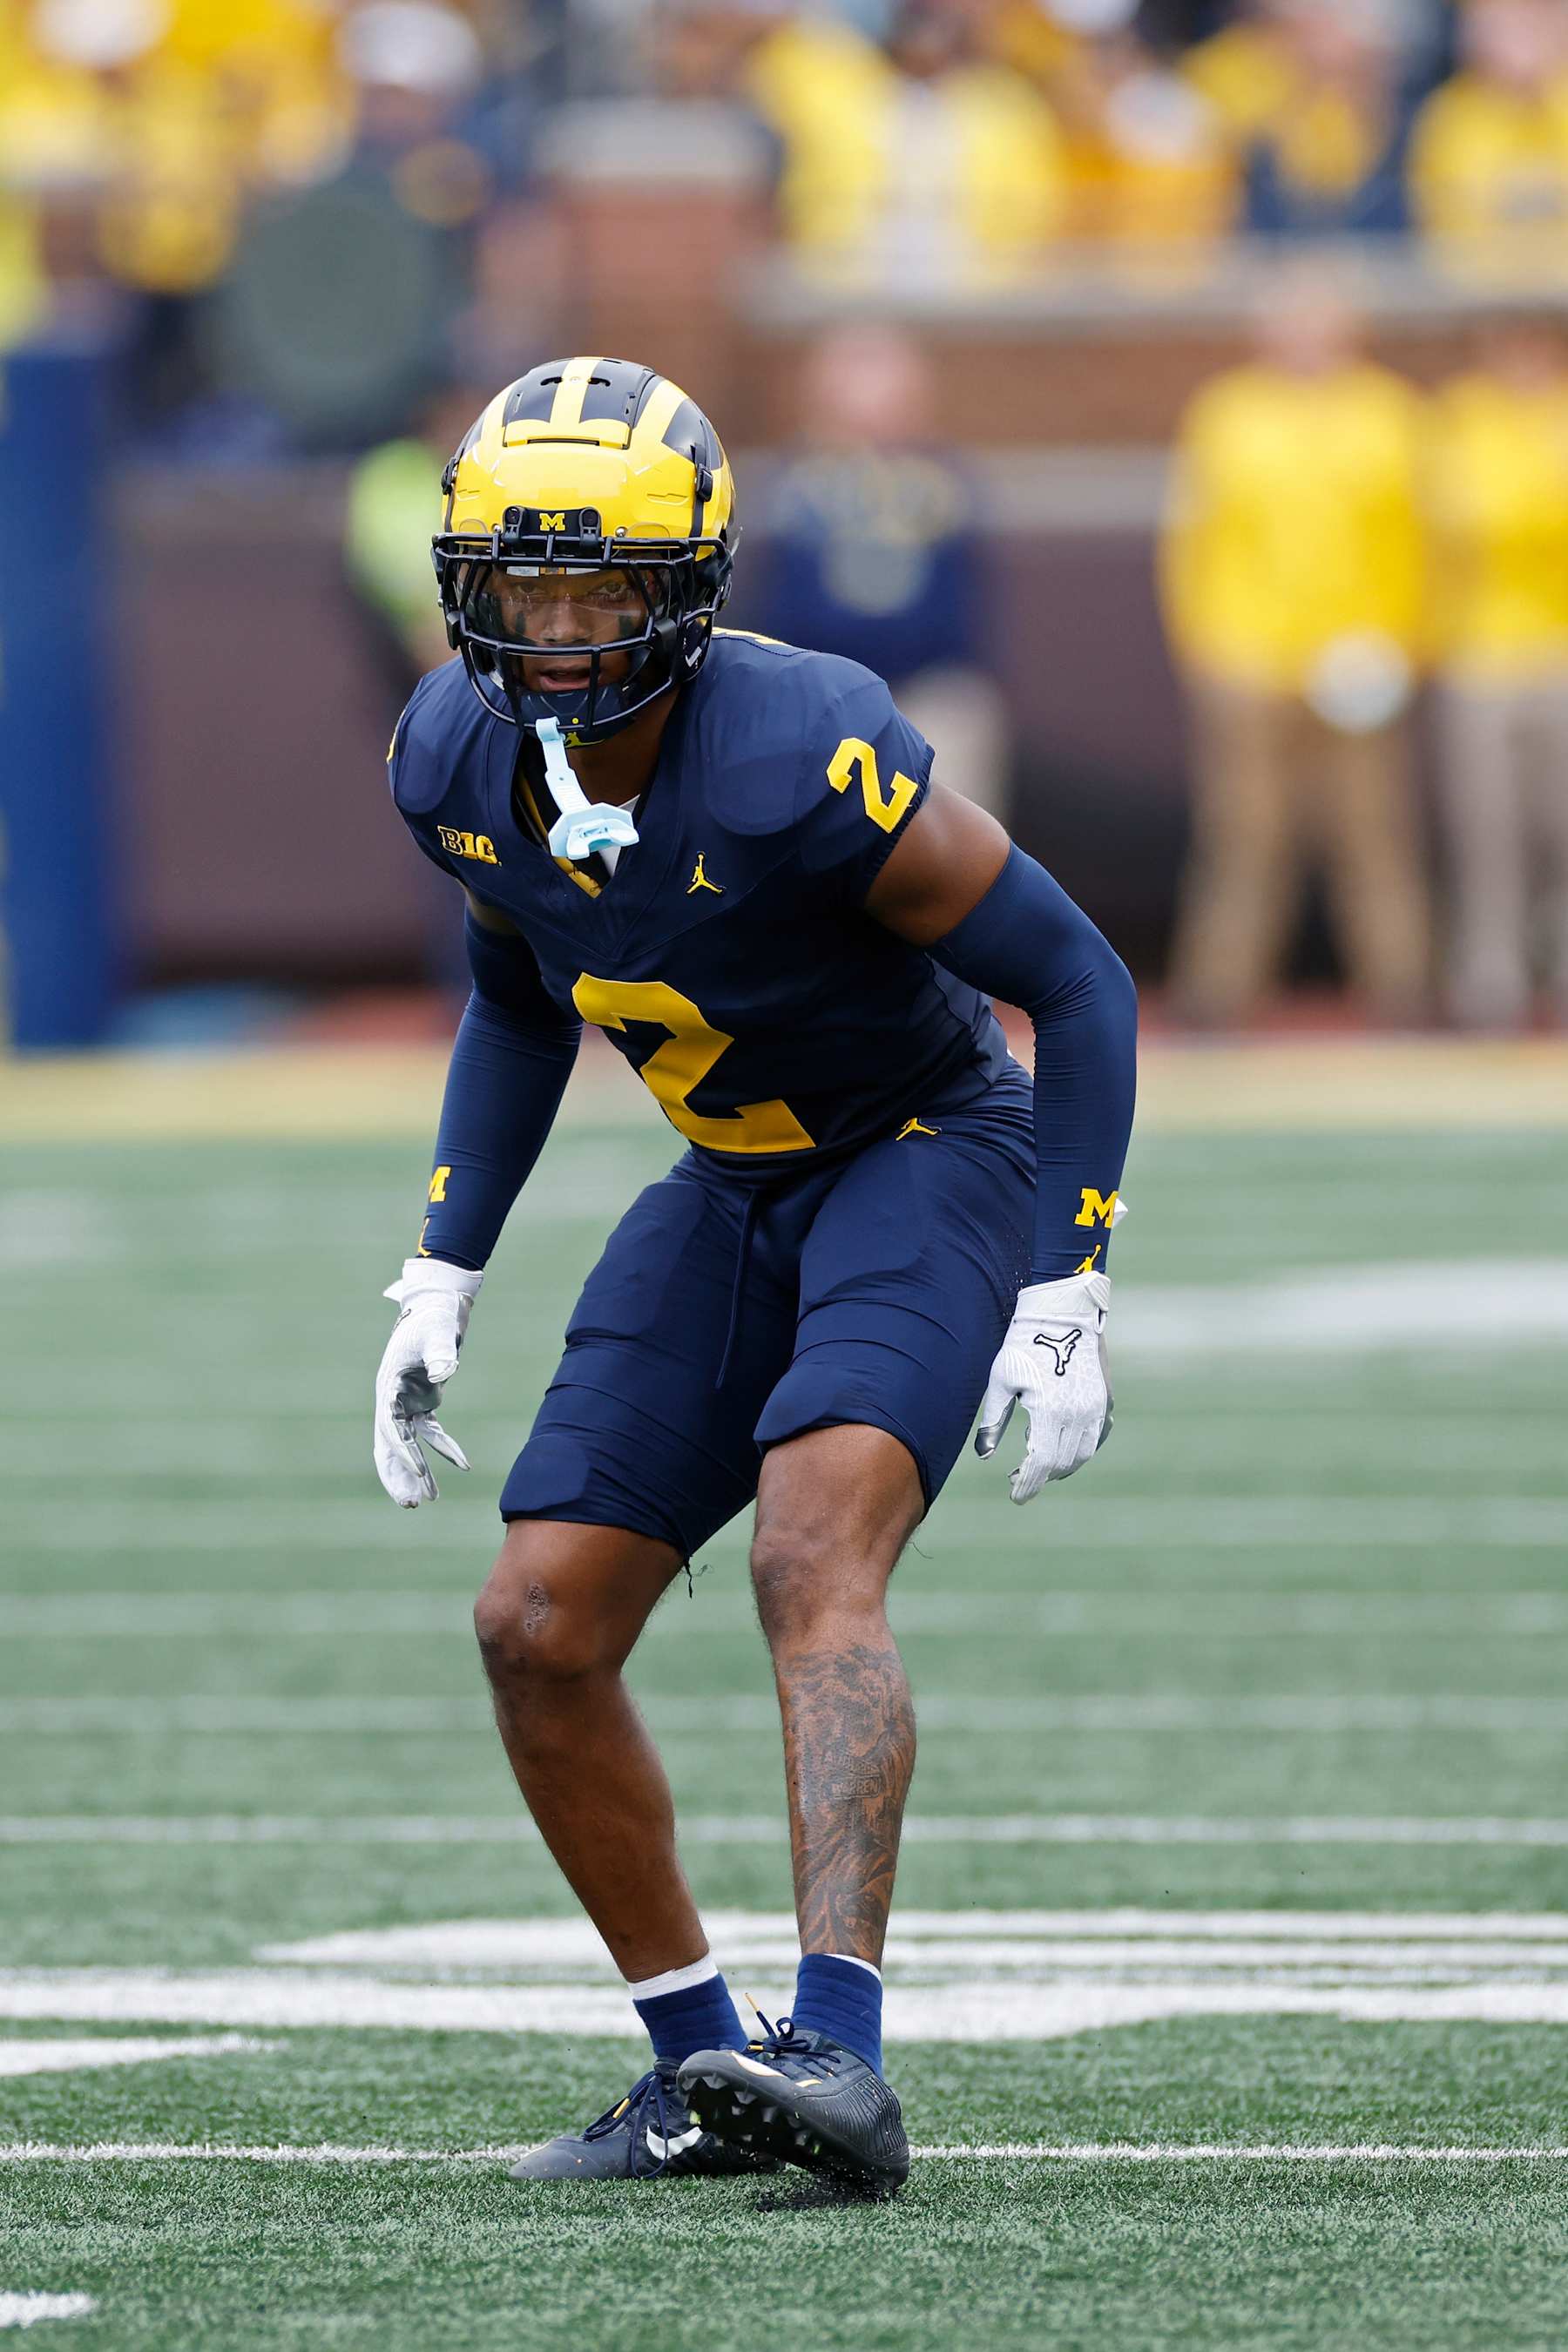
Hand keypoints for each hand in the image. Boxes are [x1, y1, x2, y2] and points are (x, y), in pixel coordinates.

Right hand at [373, 1258, 482, 1506]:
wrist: (437, 1305)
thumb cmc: (434, 1316)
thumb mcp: (438, 1331)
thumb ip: (440, 1352)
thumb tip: (444, 1373)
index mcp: (388, 1385)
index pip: (391, 1427)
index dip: (403, 1452)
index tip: (419, 1472)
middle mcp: (391, 1399)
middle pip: (388, 1447)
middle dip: (398, 1477)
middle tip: (411, 1505)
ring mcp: (405, 1403)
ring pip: (406, 1447)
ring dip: (415, 1473)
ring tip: (426, 1502)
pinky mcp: (421, 1404)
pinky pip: (430, 1434)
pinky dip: (443, 1450)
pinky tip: (462, 1465)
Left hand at [975, 1270, 1112, 1501]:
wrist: (1064, 1311)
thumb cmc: (1024, 1343)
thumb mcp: (1001, 1381)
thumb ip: (993, 1422)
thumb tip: (985, 1456)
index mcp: (1048, 1411)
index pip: (1039, 1464)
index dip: (1027, 1485)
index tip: (1015, 1496)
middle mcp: (1077, 1414)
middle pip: (1060, 1463)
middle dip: (1040, 1476)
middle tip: (1019, 1479)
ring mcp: (1096, 1408)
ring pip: (1082, 1453)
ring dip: (1062, 1465)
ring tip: (1041, 1464)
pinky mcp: (1105, 1399)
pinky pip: (1096, 1436)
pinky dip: (1081, 1447)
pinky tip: (1064, 1445)